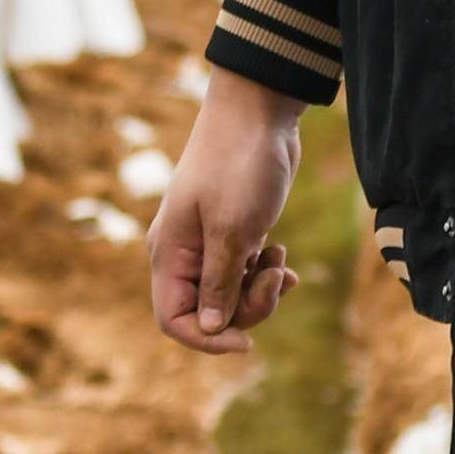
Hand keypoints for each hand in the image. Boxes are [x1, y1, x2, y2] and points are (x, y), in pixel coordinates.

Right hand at [148, 65, 311, 354]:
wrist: (257, 112)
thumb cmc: (238, 165)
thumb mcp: (232, 230)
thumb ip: (219, 283)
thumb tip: (210, 330)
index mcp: (170, 253)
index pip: (174, 320)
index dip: (208, 339)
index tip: (247, 341)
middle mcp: (184, 253)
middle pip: (209, 312)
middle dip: (247, 308)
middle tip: (274, 278)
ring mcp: (209, 243)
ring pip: (231, 294)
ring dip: (261, 288)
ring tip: (280, 255)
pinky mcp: (234, 232)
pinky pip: (245, 274)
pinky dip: (267, 275)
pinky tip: (284, 262)